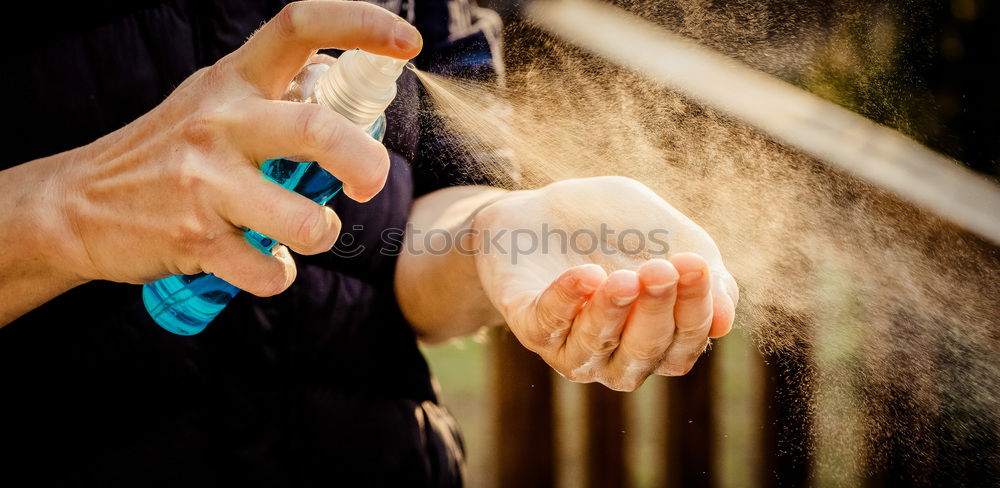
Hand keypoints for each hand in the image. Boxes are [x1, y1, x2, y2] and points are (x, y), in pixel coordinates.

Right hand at [43, 2, 421, 294]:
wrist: (77, 204)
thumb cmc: (165, 153)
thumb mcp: (211, 103)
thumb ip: (270, 95)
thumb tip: (340, 92)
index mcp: (231, 80)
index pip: (298, 27)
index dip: (360, 25)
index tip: (406, 43)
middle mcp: (220, 122)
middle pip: (318, 132)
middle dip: (366, 163)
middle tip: (370, 182)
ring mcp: (205, 183)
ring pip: (303, 220)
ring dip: (322, 233)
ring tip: (308, 231)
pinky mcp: (195, 239)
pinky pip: (270, 271)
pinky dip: (281, 276)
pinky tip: (267, 263)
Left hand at [472, 177, 738, 390]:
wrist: (545, 209)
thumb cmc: (615, 226)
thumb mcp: (667, 234)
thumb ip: (703, 274)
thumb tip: (725, 322)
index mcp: (658, 338)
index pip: (685, 341)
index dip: (695, 308)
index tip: (695, 264)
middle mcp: (617, 355)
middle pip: (646, 351)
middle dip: (656, 312)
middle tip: (660, 269)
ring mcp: (571, 346)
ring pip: (597, 348)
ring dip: (612, 313)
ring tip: (624, 278)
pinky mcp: (530, 327)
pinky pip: (548, 326)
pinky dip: (567, 301)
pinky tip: (586, 275)